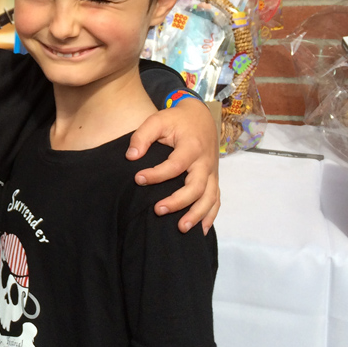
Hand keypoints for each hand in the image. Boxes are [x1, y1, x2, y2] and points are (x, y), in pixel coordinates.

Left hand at [126, 100, 219, 233]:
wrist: (201, 116)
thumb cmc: (176, 120)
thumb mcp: (157, 120)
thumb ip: (142, 136)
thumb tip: (131, 157)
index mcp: (191, 147)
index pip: (175, 165)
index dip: (157, 175)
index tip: (138, 179)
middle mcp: (205, 162)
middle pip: (196, 187)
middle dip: (178, 202)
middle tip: (157, 210)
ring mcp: (212, 172)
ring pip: (209, 197)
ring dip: (196, 214)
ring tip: (181, 228)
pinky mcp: (213, 179)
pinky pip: (216, 199)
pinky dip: (210, 215)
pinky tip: (201, 230)